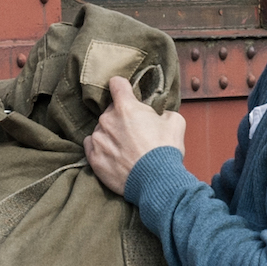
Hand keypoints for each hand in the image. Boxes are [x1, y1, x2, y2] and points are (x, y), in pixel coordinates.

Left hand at [83, 76, 187, 196]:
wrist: (157, 181)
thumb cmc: (165, 151)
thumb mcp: (175, 122)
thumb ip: (162, 112)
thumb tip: (159, 115)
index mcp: (126, 107)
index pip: (116, 83)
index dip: (123, 87)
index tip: (126, 93)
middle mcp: (107, 120)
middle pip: (110, 110)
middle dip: (121, 117)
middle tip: (134, 131)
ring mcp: (98, 139)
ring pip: (101, 129)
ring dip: (111, 134)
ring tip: (126, 148)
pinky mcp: (93, 157)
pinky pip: (92, 145)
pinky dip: (101, 148)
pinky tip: (114, 156)